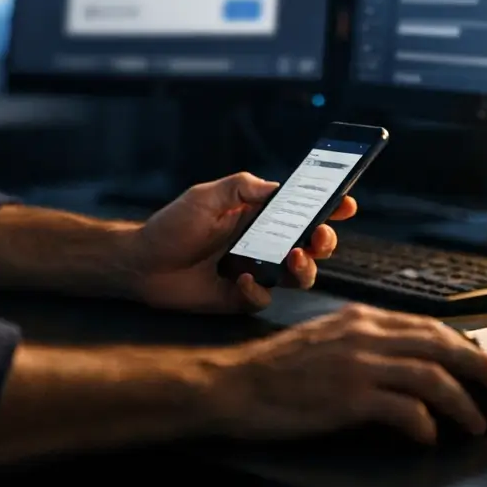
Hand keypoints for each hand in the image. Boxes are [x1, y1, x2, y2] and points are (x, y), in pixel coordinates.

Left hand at [130, 172, 356, 313]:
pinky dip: (257, 290)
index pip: (303, 210)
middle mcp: (264, 244)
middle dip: (325, 240)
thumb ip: (240, 188)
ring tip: (291, 258)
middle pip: (311, 244)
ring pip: (299, 274)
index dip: (329, 207)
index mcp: (260, 216)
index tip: (345, 203)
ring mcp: (255, 271)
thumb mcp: (204, 197)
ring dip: (304, 267)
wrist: (141, 264)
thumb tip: (276, 187)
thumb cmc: (171, 226)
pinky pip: (264, 298)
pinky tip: (240, 280)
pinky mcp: (240, 297)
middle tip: (319, 237)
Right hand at [209, 303, 486, 444]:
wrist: (233, 384)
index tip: (484, 364)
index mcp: (361, 318)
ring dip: (462, 403)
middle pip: (441, 345)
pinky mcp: (348, 396)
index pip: (428, 327)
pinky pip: (404, 410)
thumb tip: (405, 365)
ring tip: (476, 423)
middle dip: (480, 368)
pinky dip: (424, 424)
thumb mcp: (326, 341)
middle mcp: (365, 334)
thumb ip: (364, 344)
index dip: (464, 346)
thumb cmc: (275, 370)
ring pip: (431, 377)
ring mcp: (358, 364)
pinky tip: (429, 436)